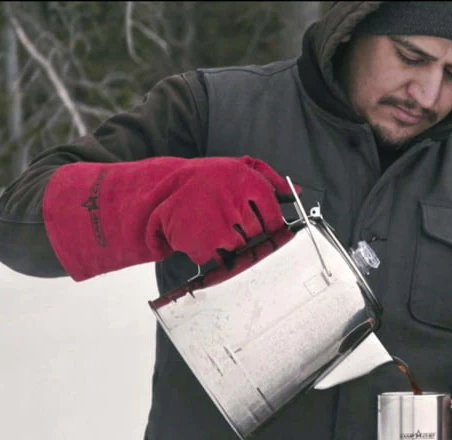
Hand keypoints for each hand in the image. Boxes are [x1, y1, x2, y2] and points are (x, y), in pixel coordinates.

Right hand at [43, 154, 299, 281]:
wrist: (154, 192)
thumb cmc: (201, 180)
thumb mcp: (236, 167)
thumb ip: (269, 177)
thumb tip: (297, 193)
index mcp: (248, 182)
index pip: (275, 217)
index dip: (272, 227)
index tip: (265, 230)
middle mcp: (238, 204)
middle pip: (260, 236)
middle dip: (250, 237)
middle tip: (233, 229)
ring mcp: (223, 227)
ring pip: (243, 249)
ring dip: (232, 246)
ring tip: (214, 231)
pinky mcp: (207, 246)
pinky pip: (222, 260)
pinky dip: (213, 255)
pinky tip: (202, 239)